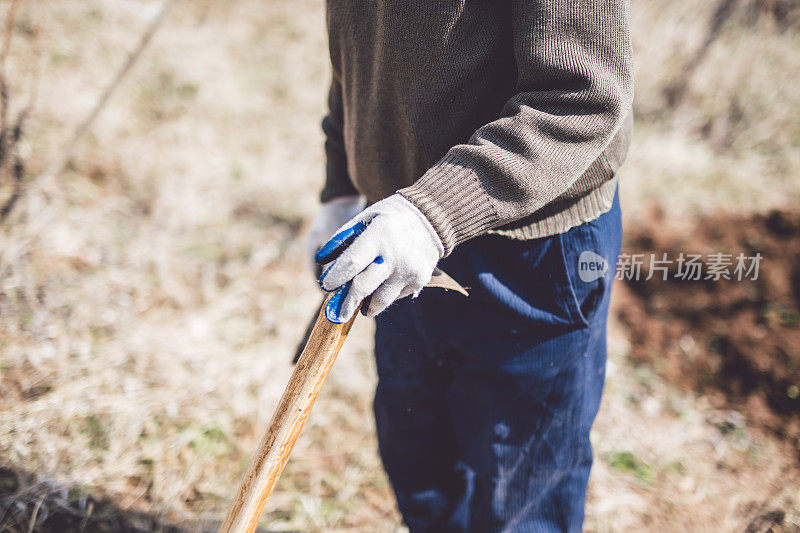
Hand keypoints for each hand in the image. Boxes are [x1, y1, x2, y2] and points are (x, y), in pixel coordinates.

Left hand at [315, 194, 443, 322]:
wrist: (431, 217)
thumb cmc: (389, 218)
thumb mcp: (364, 217)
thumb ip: (342, 238)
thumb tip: (320, 261)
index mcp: (378, 236)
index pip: (351, 263)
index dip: (336, 278)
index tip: (326, 286)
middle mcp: (394, 256)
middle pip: (363, 287)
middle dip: (347, 302)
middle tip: (338, 313)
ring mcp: (409, 271)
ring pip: (381, 300)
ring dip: (367, 305)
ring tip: (360, 305)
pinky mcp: (420, 280)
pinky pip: (396, 296)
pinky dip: (386, 294)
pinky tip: (384, 285)